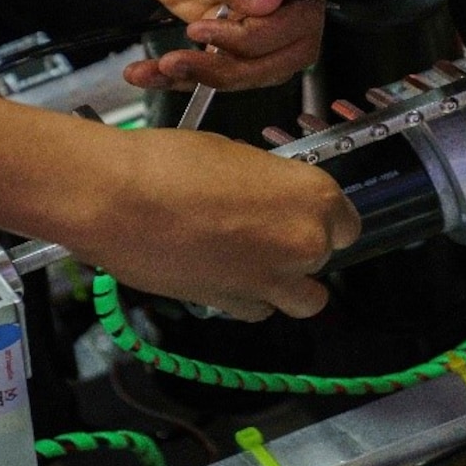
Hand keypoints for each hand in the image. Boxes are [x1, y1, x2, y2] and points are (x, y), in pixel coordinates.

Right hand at [64, 127, 363, 320]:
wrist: (118, 199)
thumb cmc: (172, 161)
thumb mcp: (237, 156)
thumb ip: (269, 186)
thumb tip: (269, 200)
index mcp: (313, 197)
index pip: (346, 223)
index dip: (322, 220)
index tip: (301, 216)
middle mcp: (304, 244)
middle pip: (324, 258)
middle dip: (298, 246)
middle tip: (260, 229)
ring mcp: (270, 282)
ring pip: (303, 299)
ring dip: (284, 283)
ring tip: (250, 260)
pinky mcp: (233, 306)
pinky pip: (258, 309)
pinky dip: (247, 298)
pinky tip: (221, 273)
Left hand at [98, 0, 330, 90]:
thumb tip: (273, 4)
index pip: (302, 17)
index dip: (257, 39)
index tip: (200, 29)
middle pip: (292, 51)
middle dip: (237, 68)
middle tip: (178, 61)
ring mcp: (266, 6)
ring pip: (264, 66)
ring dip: (211, 77)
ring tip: (157, 69)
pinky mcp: (239, 23)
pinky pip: (232, 63)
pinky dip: (191, 76)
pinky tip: (148, 72)